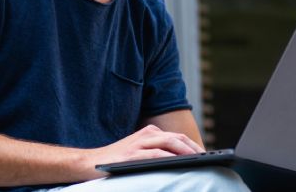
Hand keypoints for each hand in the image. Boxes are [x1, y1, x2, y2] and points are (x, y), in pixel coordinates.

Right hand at [83, 124, 202, 176]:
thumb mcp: (138, 151)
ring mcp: (138, 143)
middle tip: (207, 158)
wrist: (89, 162)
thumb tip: (181, 161)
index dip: (192, 145)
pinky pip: (155, 154)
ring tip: (197, 159)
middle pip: (176, 138)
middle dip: (193, 148)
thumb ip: (156, 151)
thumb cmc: (117, 160)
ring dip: (185, 151)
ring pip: (169, 143)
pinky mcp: (132, 155)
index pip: (177, 137)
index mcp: (149, 132)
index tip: (205, 154)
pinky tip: (178, 162)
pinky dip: (169, 157)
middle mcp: (146, 135)